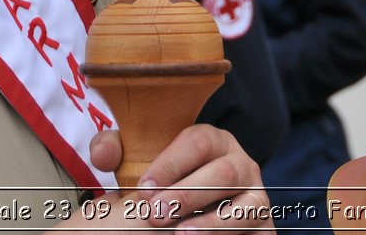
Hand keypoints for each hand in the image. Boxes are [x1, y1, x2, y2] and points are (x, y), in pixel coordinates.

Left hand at [72, 126, 273, 231]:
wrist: (191, 216)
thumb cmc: (165, 188)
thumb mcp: (141, 169)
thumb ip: (117, 152)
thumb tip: (102, 152)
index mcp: (214, 140)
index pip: (199, 141)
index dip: (172, 163)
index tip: (143, 188)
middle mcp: (241, 163)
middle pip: (225, 171)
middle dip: (188, 193)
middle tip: (155, 214)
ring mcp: (256, 194)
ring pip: (246, 202)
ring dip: (212, 220)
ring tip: (179, 233)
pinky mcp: (263, 225)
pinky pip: (255, 226)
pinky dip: (227, 233)